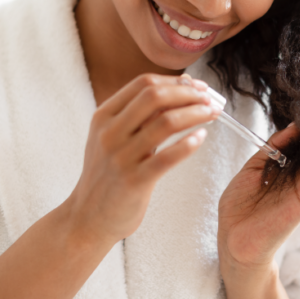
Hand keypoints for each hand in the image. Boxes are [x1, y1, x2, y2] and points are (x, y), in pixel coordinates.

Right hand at [66, 73, 221, 245]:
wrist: (87, 217)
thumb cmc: (108, 175)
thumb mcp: (113, 138)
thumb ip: (139, 116)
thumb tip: (179, 91)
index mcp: (104, 116)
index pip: (143, 83)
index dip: (175, 81)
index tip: (197, 86)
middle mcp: (110, 132)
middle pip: (155, 96)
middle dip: (188, 93)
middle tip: (210, 99)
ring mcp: (121, 157)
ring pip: (166, 123)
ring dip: (195, 114)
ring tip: (212, 114)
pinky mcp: (134, 181)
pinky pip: (167, 157)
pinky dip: (189, 144)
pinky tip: (201, 137)